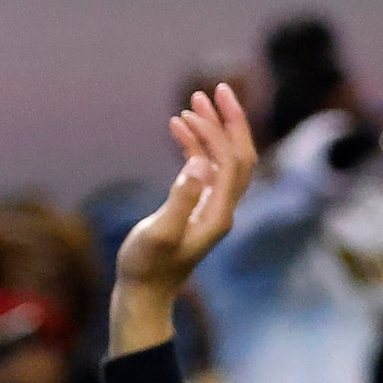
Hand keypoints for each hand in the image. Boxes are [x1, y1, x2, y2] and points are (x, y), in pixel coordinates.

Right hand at [108, 83, 257, 352]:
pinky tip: (177, 128)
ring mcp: (210, 208)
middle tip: (215, 88)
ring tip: (191, 102)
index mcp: (218, 212)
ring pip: (221, 159)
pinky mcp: (195, 208)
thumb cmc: (145, 267)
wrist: (143, 294)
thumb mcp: (159, 233)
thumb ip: (180, 199)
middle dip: (230, 121)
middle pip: (238, 155)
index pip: (232, 160)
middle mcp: (222, 208)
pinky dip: (194, 146)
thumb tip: (197, 165)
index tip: (202, 101)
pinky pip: (204, 169)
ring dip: (211, 129)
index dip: (222, 128)